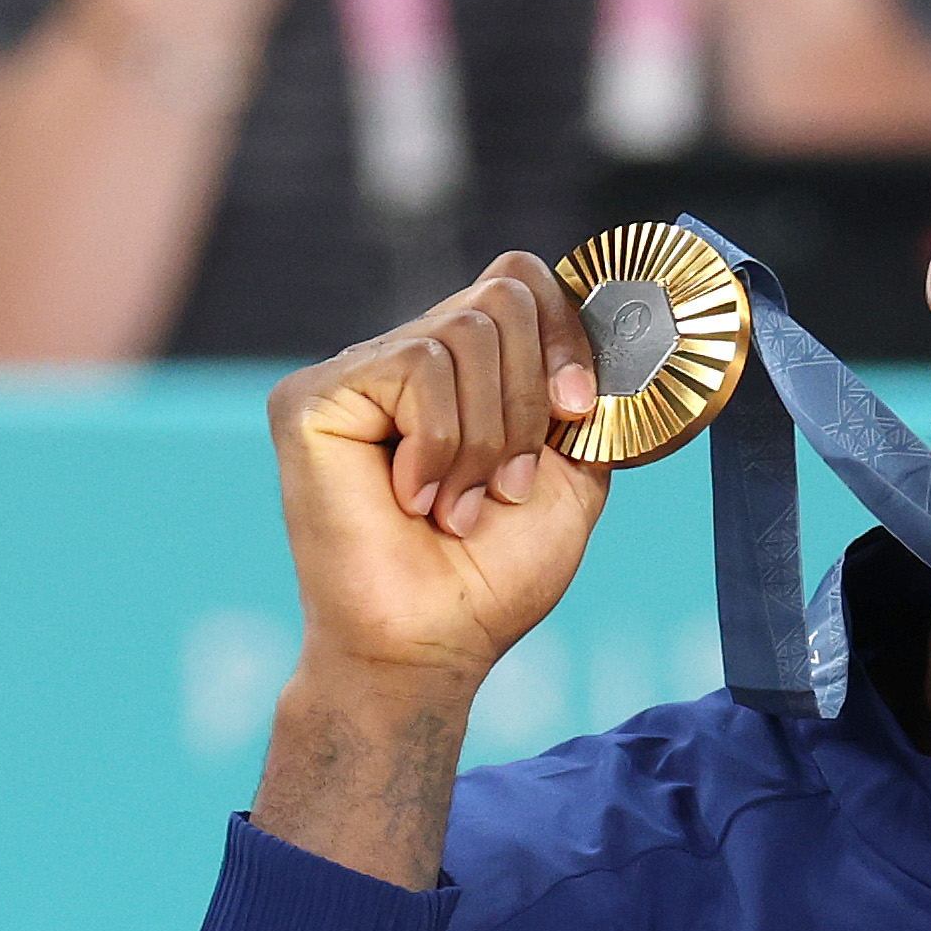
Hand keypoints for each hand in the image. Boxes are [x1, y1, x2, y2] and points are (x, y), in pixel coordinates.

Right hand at [252, 256, 607, 885]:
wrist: (429, 647)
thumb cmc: (490, 579)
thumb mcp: (569, 479)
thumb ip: (584, 403)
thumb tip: (617, 336)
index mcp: (461, 373)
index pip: (521, 282)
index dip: (566, 335)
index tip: (579, 412)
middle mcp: (403, 359)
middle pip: (502, 295)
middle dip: (530, 401)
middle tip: (507, 485)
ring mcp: (354, 373)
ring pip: (465, 331)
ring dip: (488, 437)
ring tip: (459, 505)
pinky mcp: (313, 396)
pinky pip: (420, 365)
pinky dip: (444, 443)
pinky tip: (415, 498)